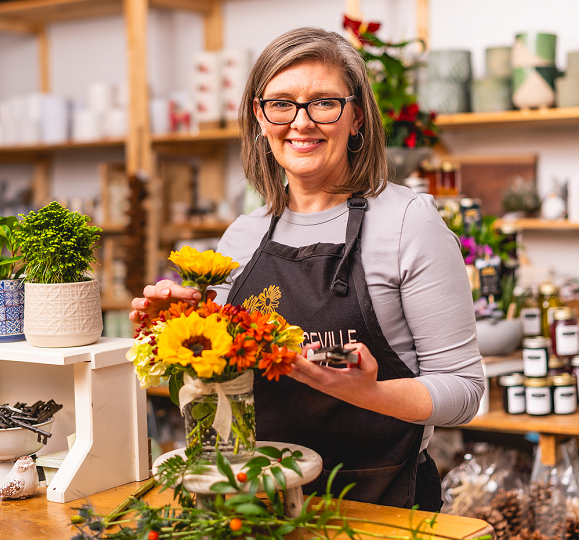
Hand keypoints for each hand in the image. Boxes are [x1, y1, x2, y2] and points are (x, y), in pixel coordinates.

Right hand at [129, 279, 215, 322]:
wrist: (173, 325)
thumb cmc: (181, 310)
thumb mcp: (193, 304)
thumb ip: (201, 299)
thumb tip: (213, 293)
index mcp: (168, 290)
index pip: (174, 287)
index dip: (184, 291)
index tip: (196, 295)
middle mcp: (155, 297)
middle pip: (152, 289)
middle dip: (160, 291)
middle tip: (168, 293)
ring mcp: (147, 307)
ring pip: (137, 300)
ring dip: (142, 301)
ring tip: (147, 304)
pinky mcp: (141, 319)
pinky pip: (133, 316)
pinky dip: (133, 315)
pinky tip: (136, 315)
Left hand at [289, 341, 432, 421]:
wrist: (366, 397)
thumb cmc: (367, 380)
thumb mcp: (370, 365)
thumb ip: (360, 351)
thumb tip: (347, 347)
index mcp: (331, 379)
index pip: (310, 369)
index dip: (299, 360)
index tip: (289, 353)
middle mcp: (321, 383)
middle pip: (298, 371)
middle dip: (294, 356)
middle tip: (295, 345)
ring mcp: (317, 385)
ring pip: (297, 373)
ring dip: (296, 360)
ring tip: (305, 346)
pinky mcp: (317, 383)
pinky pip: (301, 374)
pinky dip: (298, 364)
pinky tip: (299, 354)